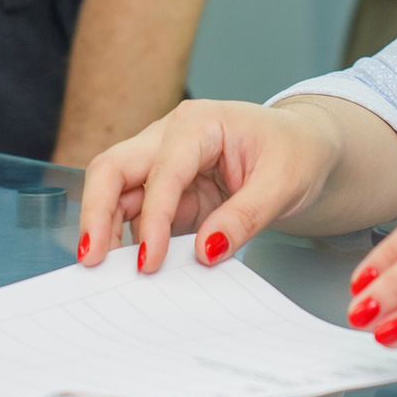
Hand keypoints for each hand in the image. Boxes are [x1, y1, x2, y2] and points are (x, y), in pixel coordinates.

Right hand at [76, 99, 344, 273]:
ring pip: (114, 191)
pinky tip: (132, 267)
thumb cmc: (296, 153)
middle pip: (113, 168)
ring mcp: (163, 163)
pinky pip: (134, 214)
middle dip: (96, 213)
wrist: (305, 149)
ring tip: (106, 273)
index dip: (153, 217)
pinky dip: (128, 240)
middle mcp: (170, 137)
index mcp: (200, 123)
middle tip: (91, 259)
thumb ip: (245, 217)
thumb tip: (207, 252)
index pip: (163, 170)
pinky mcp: (166, 191)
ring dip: (105, 230)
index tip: (150, 261)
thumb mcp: (284, 184)